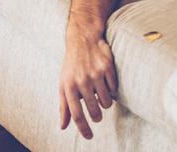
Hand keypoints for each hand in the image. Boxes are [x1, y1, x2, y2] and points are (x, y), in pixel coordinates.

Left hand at [59, 24, 117, 139]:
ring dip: (105, 102)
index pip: (76, 114)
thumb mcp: (63, 83)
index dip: (83, 128)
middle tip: (96, 114)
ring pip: (107, 102)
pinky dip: (111, 89)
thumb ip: (63, 106)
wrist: (83, 39)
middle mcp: (82, 80)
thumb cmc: (72, 64)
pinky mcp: (108, 68)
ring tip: (99, 92)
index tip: (89, 137)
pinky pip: (114, 89)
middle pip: (94, 111)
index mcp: (68, 85)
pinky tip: (105, 80)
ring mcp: (95, 74)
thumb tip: (62, 126)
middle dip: (97, 116)